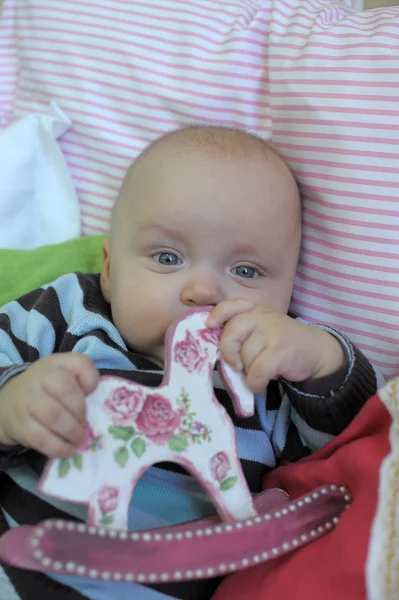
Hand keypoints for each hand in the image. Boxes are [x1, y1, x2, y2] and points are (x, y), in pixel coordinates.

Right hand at [0, 353, 98, 457]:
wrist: (10, 400)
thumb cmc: (48, 387)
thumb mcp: (65, 372)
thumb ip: (84, 377)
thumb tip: (95, 395)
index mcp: (56, 363)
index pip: (80, 364)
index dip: (91, 381)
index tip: (92, 394)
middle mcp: (39, 378)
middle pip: (67, 392)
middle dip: (81, 412)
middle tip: (86, 424)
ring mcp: (27, 401)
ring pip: (54, 416)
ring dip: (72, 431)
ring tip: (81, 439)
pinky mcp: (20, 425)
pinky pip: (41, 438)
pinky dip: (59, 447)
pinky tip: (68, 449)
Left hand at [206, 300, 344, 393]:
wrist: (317, 350)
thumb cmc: (281, 343)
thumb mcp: (262, 330)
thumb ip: (241, 333)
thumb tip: (215, 352)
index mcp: (254, 311)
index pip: (230, 306)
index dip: (217, 315)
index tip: (209, 325)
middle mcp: (261, 317)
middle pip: (231, 335)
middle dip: (229, 355)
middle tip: (236, 365)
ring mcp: (272, 332)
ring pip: (244, 357)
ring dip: (248, 372)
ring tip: (259, 371)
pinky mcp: (281, 351)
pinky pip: (257, 372)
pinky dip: (255, 383)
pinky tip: (261, 384)